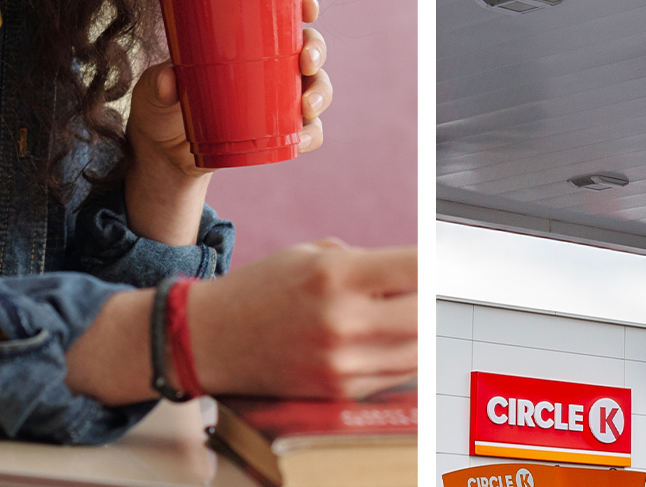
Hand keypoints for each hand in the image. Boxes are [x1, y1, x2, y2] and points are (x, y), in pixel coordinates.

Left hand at [124, 0, 332, 245]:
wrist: (163, 154)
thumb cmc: (160, 107)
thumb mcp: (151, 91)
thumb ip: (158, 83)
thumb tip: (169, 79)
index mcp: (246, 40)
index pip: (283, 14)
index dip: (304, 5)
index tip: (308, 8)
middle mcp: (269, 65)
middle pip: (309, 47)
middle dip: (316, 51)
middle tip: (306, 63)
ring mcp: (278, 98)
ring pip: (316, 87)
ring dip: (320, 93)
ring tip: (306, 106)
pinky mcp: (280, 130)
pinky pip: (309, 130)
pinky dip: (311, 133)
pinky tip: (302, 138)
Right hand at [186, 239, 417, 398]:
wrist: (208, 339)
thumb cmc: (260, 291)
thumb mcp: (311, 256)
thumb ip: (365, 262)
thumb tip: (413, 272)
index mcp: (335, 275)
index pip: (415, 267)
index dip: (435, 261)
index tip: (437, 259)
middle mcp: (341, 320)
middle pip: (425, 311)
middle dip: (429, 297)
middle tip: (425, 288)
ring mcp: (341, 361)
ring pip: (418, 349)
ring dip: (420, 330)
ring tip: (406, 313)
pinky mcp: (338, 390)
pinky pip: (394, 374)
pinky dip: (402, 356)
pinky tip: (391, 340)